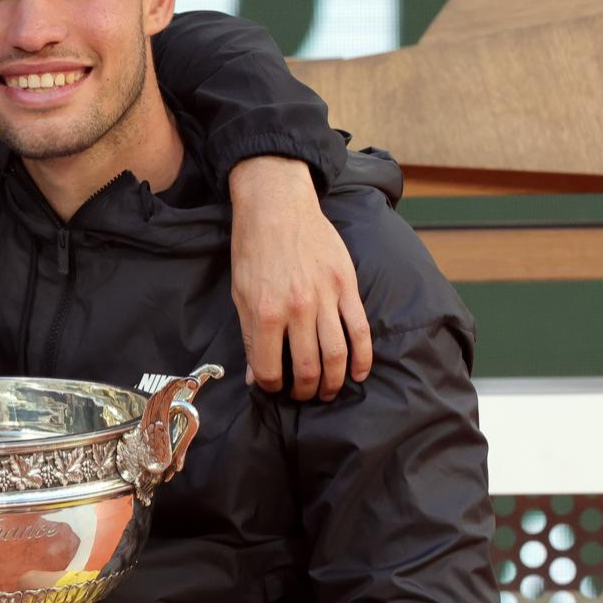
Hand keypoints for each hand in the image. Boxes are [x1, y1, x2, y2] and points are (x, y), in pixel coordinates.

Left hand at [227, 157, 371, 400]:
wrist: (277, 207)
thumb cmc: (253, 251)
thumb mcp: (240, 294)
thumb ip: (249, 337)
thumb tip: (256, 377)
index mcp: (265, 313)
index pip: (271, 369)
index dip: (273, 386)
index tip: (275, 388)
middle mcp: (297, 309)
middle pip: (308, 368)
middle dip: (306, 391)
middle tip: (304, 395)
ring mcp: (325, 297)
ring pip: (337, 354)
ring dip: (334, 381)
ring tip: (329, 391)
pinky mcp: (346, 286)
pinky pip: (360, 328)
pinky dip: (362, 356)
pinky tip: (358, 373)